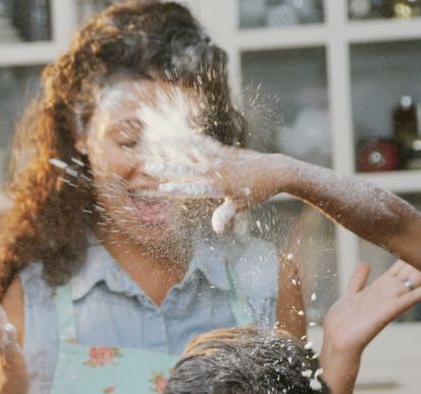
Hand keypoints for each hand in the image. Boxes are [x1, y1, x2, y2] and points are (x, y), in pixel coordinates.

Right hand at [142, 133, 282, 233]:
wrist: (273, 170)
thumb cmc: (256, 191)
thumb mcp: (240, 205)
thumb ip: (226, 215)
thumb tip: (217, 229)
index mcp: (220, 186)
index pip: (194, 188)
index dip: (178, 189)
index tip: (162, 189)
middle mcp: (217, 170)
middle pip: (187, 168)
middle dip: (167, 168)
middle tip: (148, 166)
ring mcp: (219, 157)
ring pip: (193, 149)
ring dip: (174, 145)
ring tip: (157, 141)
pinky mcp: (221, 150)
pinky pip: (201, 142)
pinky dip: (187, 139)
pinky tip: (174, 135)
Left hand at [323, 260, 420, 355]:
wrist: (337, 341)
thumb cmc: (343, 322)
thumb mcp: (350, 295)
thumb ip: (358, 280)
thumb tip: (365, 263)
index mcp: (377, 289)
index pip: (397, 269)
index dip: (406, 257)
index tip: (416, 242)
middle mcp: (385, 294)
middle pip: (406, 273)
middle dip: (416, 261)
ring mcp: (387, 303)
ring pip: (409, 283)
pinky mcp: (387, 313)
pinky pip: (407, 300)